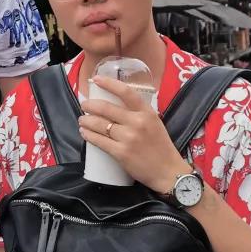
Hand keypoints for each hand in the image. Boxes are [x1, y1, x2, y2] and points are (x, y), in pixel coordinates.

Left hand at [78, 75, 191, 193]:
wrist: (168, 171)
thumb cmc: (161, 146)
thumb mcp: (155, 123)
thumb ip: (139, 113)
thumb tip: (118, 105)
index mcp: (147, 112)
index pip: (126, 92)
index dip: (109, 83)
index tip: (96, 79)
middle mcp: (137, 122)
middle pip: (107, 108)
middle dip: (90, 105)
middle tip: (84, 105)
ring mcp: (128, 138)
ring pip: (100, 125)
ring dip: (86, 120)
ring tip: (82, 120)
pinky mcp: (121, 153)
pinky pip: (99, 141)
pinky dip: (89, 136)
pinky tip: (84, 133)